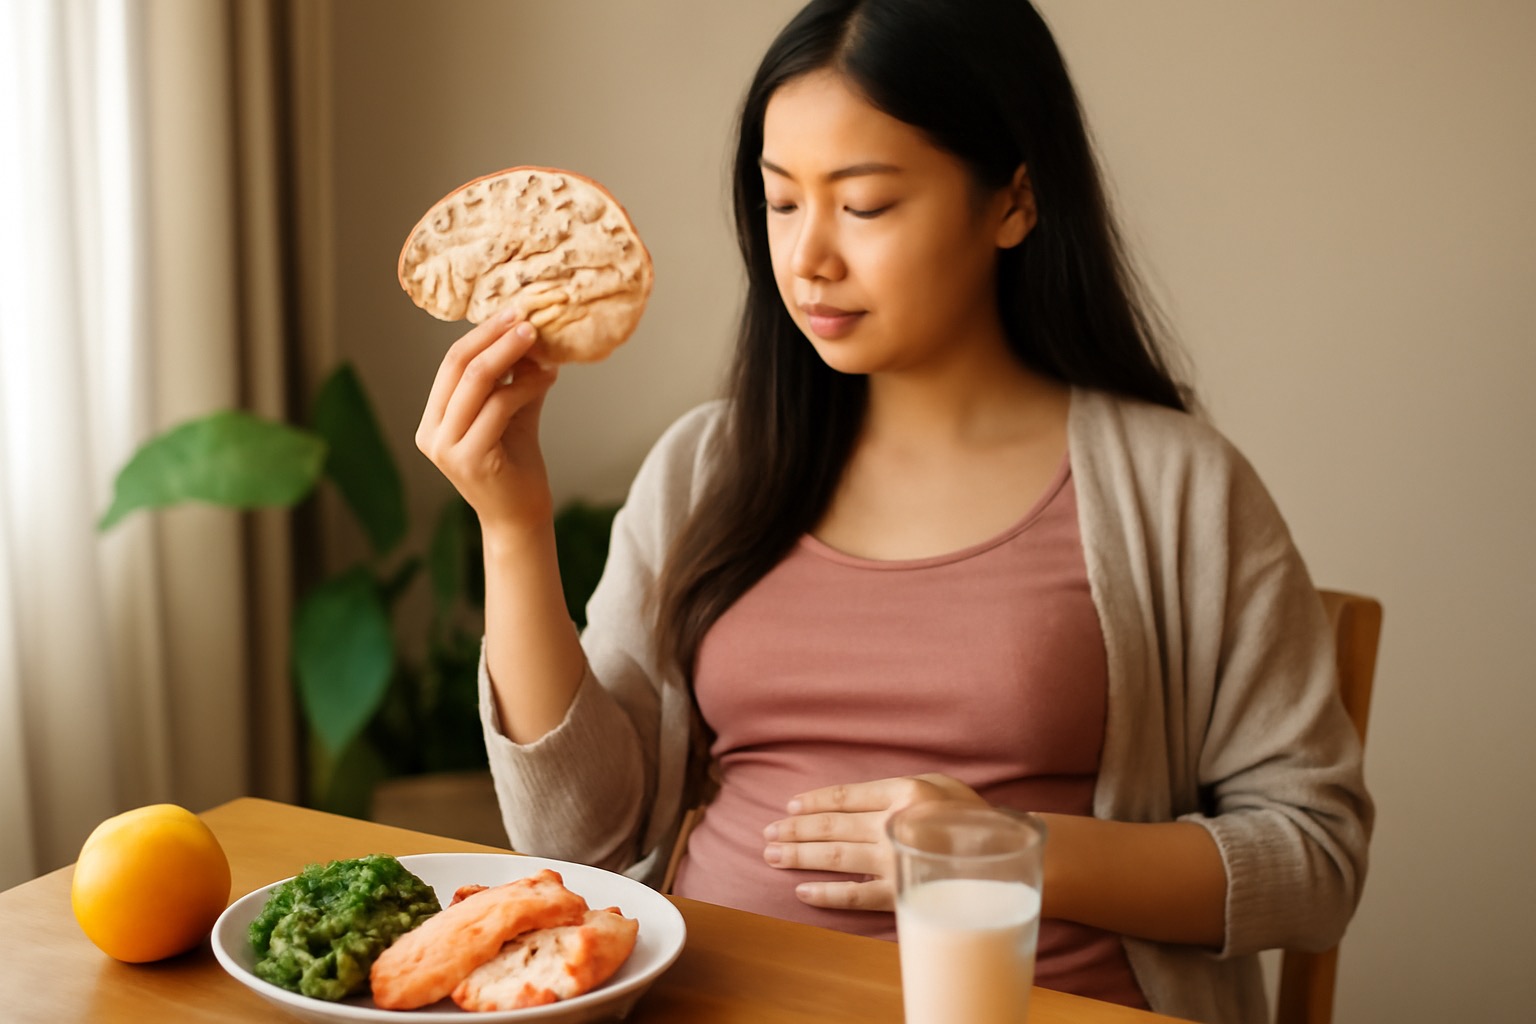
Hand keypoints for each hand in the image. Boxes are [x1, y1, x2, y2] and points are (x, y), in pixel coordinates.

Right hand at [416, 308, 559, 532]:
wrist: (521, 516)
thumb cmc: (515, 465)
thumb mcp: (511, 413)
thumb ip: (513, 378)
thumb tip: (529, 333)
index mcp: (433, 420)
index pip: (451, 364)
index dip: (481, 334)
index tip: (512, 312)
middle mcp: (432, 433)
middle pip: (459, 367)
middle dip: (494, 337)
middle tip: (526, 318)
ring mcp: (447, 448)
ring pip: (478, 382)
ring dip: (513, 355)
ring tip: (540, 341)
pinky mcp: (471, 459)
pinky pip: (499, 407)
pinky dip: (526, 385)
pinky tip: (547, 377)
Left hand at [761, 774, 985, 911]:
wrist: (1008, 858)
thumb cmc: (970, 815)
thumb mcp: (938, 783)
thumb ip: (897, 788)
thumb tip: (851, 800)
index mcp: (905, 793)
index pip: (846, 796)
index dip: (813, 802)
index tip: (789, 806)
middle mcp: (896, 824)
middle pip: (832, 826)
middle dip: (795, 829)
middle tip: (767, 832)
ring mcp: (896, 861)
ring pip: (834, 857)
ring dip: (798, 856)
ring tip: (771, 855)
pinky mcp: (900, 893)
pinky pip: (855, 894)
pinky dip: (826, 894)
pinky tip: (802, 891)